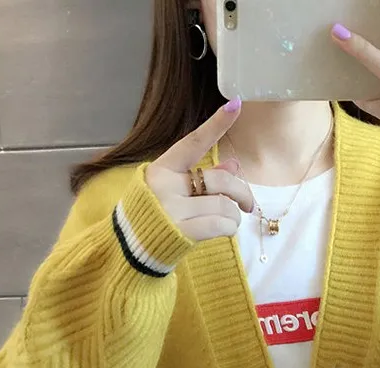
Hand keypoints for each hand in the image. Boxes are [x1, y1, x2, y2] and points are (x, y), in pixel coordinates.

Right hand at [146, 98, 254, 240]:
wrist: (130, 251)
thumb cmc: (154, 218)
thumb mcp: (173, 192)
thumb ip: (202, 178)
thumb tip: (235, 165)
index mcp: (162, 169)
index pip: (194, 142)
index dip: (216, 124)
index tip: (236, 104)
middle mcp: (166, 185)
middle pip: (220, 181)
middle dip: (242, 193)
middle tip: (249, 205)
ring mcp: (172, 209)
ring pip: (225, 205)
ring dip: (234, 216)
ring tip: (229, 222)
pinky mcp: (181, 231)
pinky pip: (221, 224)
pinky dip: (230, 228)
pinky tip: (225, 230)